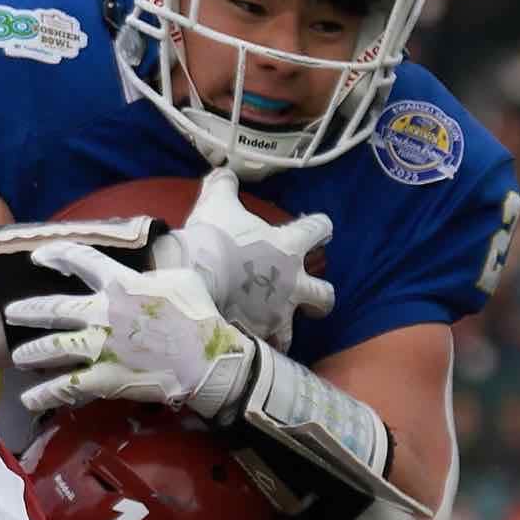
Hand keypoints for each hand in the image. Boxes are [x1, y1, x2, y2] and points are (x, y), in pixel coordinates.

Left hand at [4, 245, 258, 424]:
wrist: (209, 359)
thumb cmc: (199, 316)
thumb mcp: (179, 279)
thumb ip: (153, 270)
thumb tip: (146, 264)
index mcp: (120, 283)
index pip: (80, 261)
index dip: (56, 256)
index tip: (39, 257)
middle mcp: (103, 312)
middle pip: (54, 307)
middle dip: (28, 310)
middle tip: (11, 312)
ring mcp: (100, 346)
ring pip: (53, 347)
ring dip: (31, 353)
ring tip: (19, 358)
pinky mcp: (104, 378)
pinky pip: (66, 387)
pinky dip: (44, 394)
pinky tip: (28, 399)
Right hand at [170, 167, 334, 345]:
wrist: (194, 280)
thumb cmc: (212, 238)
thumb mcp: (217, 203)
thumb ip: (224, 185)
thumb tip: (224, 171)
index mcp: (289, 246)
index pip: (319, 229)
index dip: (320, 226)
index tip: (319, 227)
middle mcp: (292, 283)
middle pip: (325, 294)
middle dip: (321, 297)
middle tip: (310, 297)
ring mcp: (277, 314)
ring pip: (295, 330)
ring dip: (287, 331)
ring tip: (275, 332)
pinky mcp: (257, 336)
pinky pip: (262, 348)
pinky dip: (256, 348)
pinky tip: (247, 347)